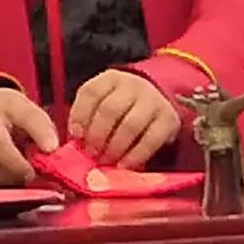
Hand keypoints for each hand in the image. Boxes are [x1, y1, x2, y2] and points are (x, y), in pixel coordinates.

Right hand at [0, 83, 59, 186]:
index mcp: (5, 106)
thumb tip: (52, 150)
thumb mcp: (27, 109)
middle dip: (19, 168)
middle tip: (32, 174)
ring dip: (7, 178)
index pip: (25, 118)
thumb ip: (42, 128)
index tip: (50, 151)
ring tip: (18, 176)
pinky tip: (4, 177)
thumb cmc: (4, 110)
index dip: (39, 135)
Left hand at [63, 68, 184, 169]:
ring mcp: (153, 101)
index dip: (80, 115)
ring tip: (105, 161)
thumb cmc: (119, 107)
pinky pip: (151, 140)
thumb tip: (74, 143)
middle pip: (110, 110)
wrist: (155, 102)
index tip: (75, 135)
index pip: (91, 92)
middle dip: (97, 135)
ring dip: (114, 147)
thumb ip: (86, 118)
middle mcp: (133, 86)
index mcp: (110, 79)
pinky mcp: (169, 119)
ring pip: (130, 125)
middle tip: (91, 153)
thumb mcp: (100, 104)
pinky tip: (124, 165)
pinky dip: (135, 155)